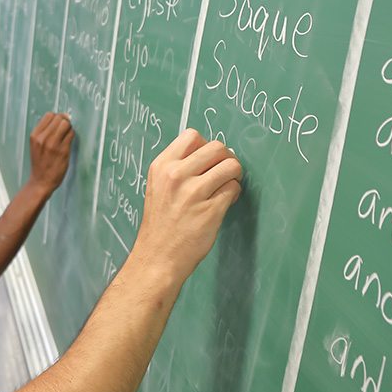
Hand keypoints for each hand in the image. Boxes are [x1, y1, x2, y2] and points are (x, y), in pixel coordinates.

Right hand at [27, 112, 74, 194]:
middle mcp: (43, 138)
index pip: (49, 115)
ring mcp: (53, 144)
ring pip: (66, 124)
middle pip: (59, 118)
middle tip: (65, 128)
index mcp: (35, 135)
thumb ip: (43, 132)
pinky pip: (71, 134)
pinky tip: (68, 141)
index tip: (59, 122)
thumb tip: (59, 118)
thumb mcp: (35, 145)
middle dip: (64, 121)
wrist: (41, 181)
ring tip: (66, 135)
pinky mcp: (63, 150)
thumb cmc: (40, 163)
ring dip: (69, 128)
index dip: (56, 117)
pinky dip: (72, 135)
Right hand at [132, 129, 241, 281]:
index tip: (206, 160)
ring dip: (233, 175)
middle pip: (217, 147)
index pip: (193, 136)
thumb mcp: (158, 185)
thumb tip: (210, 152)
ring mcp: (194, 192)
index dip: (205, 146)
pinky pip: (234, 188)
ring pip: (231, 166)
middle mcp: (176, 175)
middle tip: (223, 172)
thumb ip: (178, 167)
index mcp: (162, 166)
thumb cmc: (160, 223)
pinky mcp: (211, 210)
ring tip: (225, 187)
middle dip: (225, 158)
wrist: (158, 255)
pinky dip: (234, 193)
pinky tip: (224, 202)